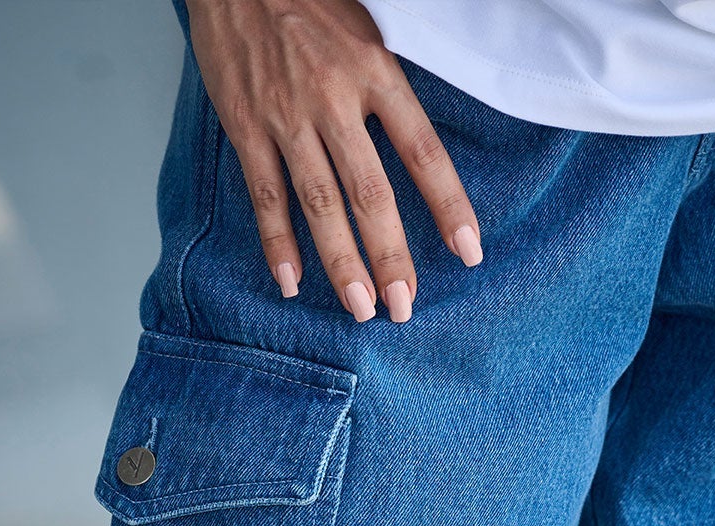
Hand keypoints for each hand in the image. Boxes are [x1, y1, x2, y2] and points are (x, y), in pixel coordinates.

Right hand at [184, 0, 481, 322]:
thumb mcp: (369, 27)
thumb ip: (391, 87)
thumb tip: (421, 149)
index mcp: (375, 70)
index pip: (423, 151)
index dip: (448, 205)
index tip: (469, 252)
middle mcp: (334, 98)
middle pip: (371, 193)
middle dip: (391, 256)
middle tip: (404, 307)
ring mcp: (287, 116)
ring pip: (320, 204)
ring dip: (341, 262)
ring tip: (361, 308)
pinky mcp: (245, 125)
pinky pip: (265, 195)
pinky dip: (277, 243)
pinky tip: (291, 284)